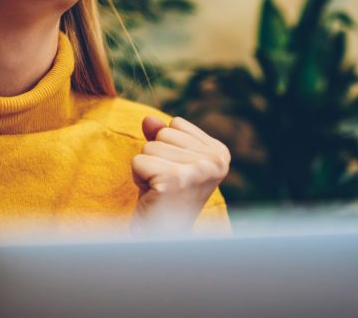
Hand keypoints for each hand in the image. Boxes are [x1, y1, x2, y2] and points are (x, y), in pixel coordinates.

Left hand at [131, 116, 229, 233]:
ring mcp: (197, 170)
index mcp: (220, 152)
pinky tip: (153, 195)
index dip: (167, 148)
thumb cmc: (166, 198)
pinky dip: (138, 178)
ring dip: (146, 169)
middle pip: (162, 133)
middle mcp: (215, 160)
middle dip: (155, 157)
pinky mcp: (174, 180)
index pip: (176, 123)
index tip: (176, 174)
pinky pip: (138, 161)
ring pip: (149, 146)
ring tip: (159, 190)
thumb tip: (148, 119)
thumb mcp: (167, 159)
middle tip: (165, 184)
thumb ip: (161, 136)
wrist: (163, 237)